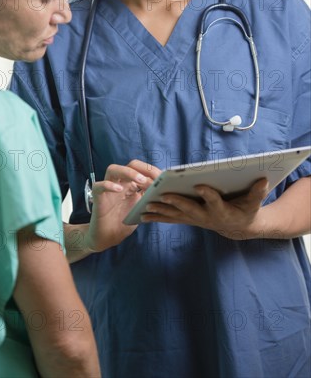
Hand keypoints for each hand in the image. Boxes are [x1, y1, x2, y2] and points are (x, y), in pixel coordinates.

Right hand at [85, 160, 160, 251]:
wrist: (107, 238)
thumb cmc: (124, 223)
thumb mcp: (141, 210)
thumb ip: (150, 200)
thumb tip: (165, 192)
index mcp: (132, 185)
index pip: (142, 170)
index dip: (153, 172)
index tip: (164, 178)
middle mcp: (120, 183)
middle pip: (130, 165)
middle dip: (143, 168)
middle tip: (154, 178)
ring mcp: (108, 189)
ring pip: (113, 169)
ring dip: (128, 172)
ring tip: (140, 180)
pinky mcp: (97, 198)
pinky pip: (99, 186)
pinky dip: (108, 185)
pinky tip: (119, 190)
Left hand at [140, 178, 268, 238]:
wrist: (240, 228)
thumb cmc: (247, 211)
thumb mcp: (255, 202)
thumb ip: (258, 192)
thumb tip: (264, 179)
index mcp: (222, 210)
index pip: (214, 201)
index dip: (208, 194)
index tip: (200, 185)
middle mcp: (207, 217)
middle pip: (189, 209)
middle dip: (175, 202)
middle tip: (162, 196)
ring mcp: (196, 219)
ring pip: (176, 216)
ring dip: (160, 212)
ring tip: (144, 208)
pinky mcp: (189, 220)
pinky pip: (171, 219)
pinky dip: (158, 217)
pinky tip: (143, 215)